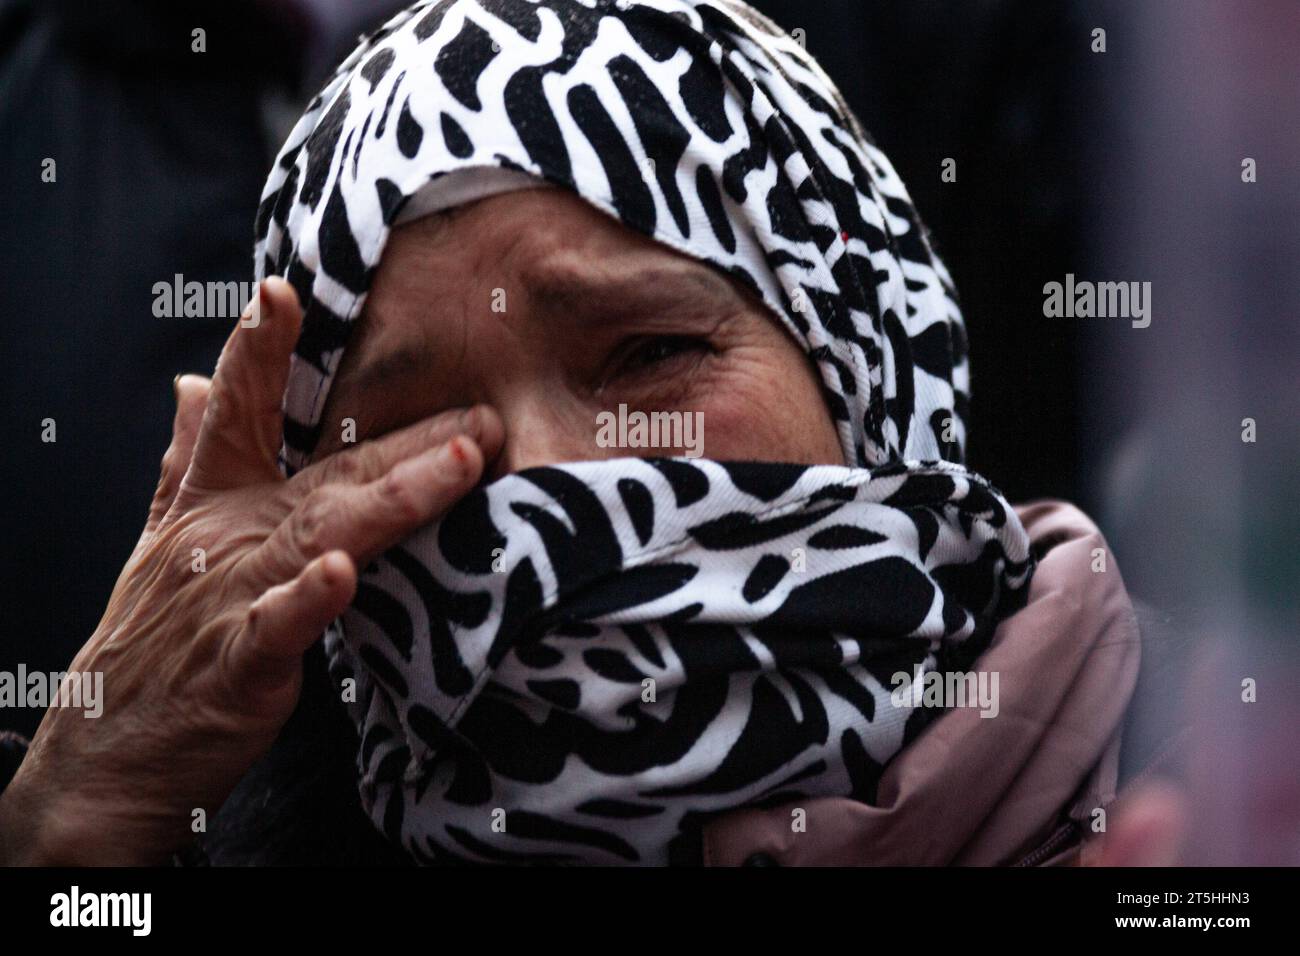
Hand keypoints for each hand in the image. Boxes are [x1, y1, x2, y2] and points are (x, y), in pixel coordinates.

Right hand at [0, 278, 502, 864]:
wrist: (108, 754)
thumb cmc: (153, 643)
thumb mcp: (162, 537)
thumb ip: (187, 457)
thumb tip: (191, 381)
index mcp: (213, 504)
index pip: (238, 414)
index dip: (258, 353)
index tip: (281, 291)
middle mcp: (227, 538)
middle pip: (327, 475)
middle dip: (405, 441)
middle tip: (481, 413)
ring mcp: (231, 598)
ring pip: (320, 535)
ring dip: (390, 499)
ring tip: (456, 463)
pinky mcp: (239, 665)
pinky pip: (278, 628)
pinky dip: (308, 601)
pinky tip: (343, 573)